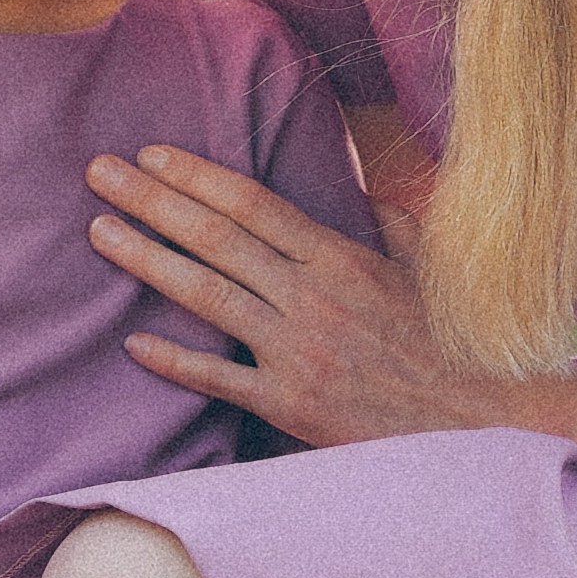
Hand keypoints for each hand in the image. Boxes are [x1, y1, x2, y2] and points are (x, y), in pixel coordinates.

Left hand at [86, 141, 536, 450]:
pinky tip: (133, 341)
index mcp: (342, 257)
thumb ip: (394, 228)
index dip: (196, 176)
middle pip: (217, 237)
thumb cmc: (453, 347)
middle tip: (99, 171)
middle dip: (152, 199)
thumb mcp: (430, 273)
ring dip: (147, 259)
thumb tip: (365, 200)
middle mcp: (313, 295)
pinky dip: (174, 360)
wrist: (477, 424)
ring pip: (208, 295)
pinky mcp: (291, 404)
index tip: (152, 153)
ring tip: (99, 231)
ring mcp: (298, 349)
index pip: (253, 203)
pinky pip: (220, 378)